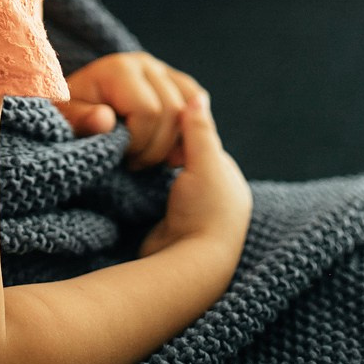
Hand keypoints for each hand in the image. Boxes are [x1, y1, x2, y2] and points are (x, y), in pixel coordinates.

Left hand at [54, 51, 208, 169]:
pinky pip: (197, 101)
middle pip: (173, 112)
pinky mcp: (174, 79)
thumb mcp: (67, 118)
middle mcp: (145, 63)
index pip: (148, 111)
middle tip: (133, 161)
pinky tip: (170, 149)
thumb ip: (81, 120)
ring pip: (190, 109)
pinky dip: (188, 128)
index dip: (138, 142)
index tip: (120, 154)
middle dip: (155, 147)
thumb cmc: (72, 112)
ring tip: (147, 155)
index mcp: (119, 68)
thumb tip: (104, 119)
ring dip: (172, 142)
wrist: (79, 100)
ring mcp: (162, 69)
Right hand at [137, 92, 251, 259]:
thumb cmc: (205, 213)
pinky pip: (158, 199)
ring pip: (171, 181)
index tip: (159, 117)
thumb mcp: (205, 163)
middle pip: (187, 162)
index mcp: (231, 182)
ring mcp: (195, 218)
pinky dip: (148, 189)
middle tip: (142, 135)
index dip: (182, 128)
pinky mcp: (173, 231)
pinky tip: (133, 180)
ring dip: (155, 170)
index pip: (204, 143)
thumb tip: (196, 96)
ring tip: (135, 156)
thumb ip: (199, 131)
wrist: (190, 267)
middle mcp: (218, 200)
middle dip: (167, 149)